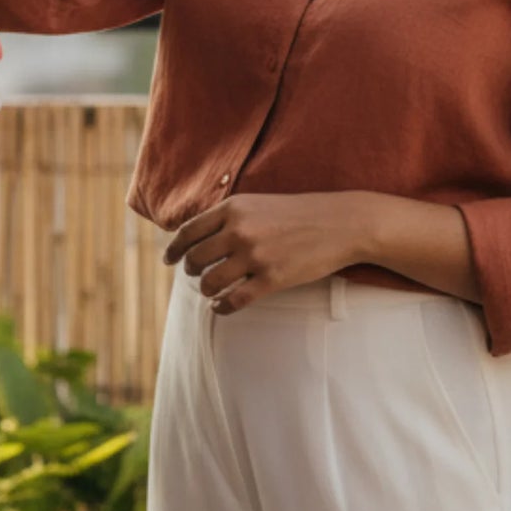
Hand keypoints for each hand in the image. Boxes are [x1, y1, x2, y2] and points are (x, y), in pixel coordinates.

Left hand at [162, 192, 371, 314]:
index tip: (168, 260)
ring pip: (211, 282)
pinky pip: (235, 300)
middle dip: (191, 271)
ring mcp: (256, 256)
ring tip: (211, 290)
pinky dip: (222, 307)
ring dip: (206, 290)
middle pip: (196, 259)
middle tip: (196, 276)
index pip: (189, 232)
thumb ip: (229, 217)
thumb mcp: (258, 204)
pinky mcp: (272, 279)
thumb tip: (198, 236)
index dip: (173, 249)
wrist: (341, 223)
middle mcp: (240, 231)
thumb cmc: (300, 213)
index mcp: (234, 208)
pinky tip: (221, 307)